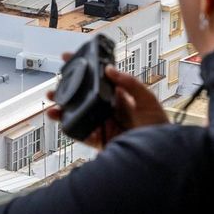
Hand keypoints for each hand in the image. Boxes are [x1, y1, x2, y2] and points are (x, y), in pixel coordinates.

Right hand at [47, 56, 169, 149]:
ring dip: (64, 107)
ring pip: (79, 113)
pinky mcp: (100, 139)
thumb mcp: (148, 100)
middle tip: (56, 84)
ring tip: (53, 102)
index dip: (84, 68)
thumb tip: (109, 69)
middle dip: (68, 89)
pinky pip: (81, 132)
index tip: (70, 58)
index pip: (99, 78)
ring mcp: (103, 124)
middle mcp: (109, 109)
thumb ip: (130, 83)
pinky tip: (62, 119)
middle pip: (84, 96)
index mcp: (120, 96)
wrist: (160, 155)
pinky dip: (70, 126)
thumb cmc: (159, 128)